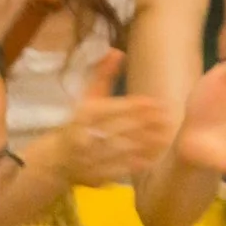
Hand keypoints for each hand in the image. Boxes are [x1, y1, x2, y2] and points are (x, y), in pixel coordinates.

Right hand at [58, 47, 180, 187]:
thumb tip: (117, 51)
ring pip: (121, 149)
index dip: (135, 106)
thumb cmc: (76, 124)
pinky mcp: (94, 174)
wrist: (56, 160)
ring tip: (166, 137)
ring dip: (145, 144)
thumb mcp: (85, 98)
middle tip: (169, 120)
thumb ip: (102, 76)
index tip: (156, 103)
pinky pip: (117, 169)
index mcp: (83, 115)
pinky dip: (136, 163)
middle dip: (145, 124)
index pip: (112, 108)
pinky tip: (153, 158)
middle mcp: (85, 135)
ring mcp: (89, 156)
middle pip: (119, 128)